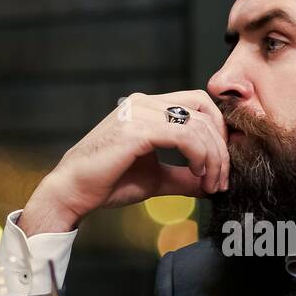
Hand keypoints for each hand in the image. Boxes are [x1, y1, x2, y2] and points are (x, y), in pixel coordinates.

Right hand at [18, 90, 229, 234]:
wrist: (74, 192)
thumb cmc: (109, 183)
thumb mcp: (156, 178)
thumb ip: (184, 176)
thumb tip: (212, 184)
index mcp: (148, 107)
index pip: (199, 103)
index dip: (219, 131)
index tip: (222, 165)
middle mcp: (144, 103)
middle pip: (204, 111)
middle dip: (221, 148)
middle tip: (221, 180)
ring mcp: (139, 113)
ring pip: (198, 125)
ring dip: (213, 158)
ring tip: (210, 184)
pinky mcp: (136, 129)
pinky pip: (184, 136)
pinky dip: (199, 156)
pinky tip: (197, 174)